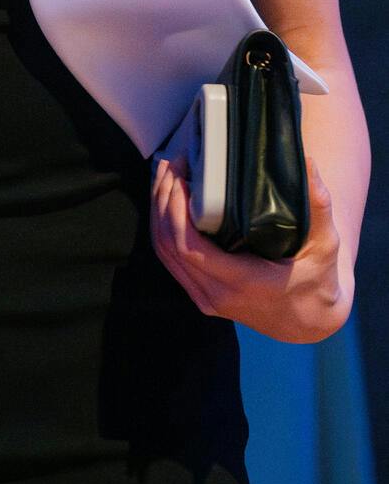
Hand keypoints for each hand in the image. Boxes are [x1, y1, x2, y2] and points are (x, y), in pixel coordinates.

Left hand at [150, 155, 349, 342]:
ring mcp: (203, 298)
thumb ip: (318, 205)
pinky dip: (162, 228)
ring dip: (158, 212)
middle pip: (169, 246)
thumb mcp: (325, 244)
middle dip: (163, 201)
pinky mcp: (198, 295)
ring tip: (164, 175)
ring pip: (163, 253)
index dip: (175, 211)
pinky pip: (169, 260)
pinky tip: (165, 201)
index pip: (189, 247)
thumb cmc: (318, 279)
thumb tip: (306, 162)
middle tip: (171, 165)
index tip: (180, 179)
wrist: (309, 322)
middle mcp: (216, 294)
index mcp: (243, 282)